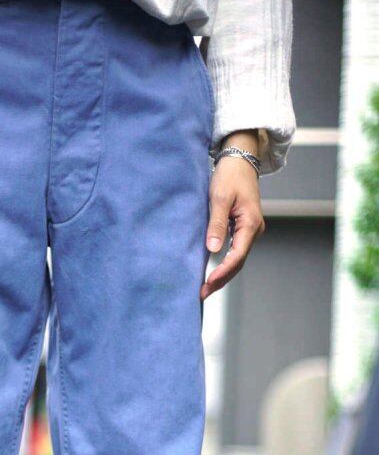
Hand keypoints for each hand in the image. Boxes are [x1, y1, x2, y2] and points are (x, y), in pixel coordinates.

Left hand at [201, 132, 265, 300]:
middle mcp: (253, 231)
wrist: (239, 160)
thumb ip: (216, 224)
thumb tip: (213, 249)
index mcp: (250, 224)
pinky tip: (211, 272)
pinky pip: (234, 252)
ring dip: (222, 274)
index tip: (208, 282)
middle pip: (238, 263)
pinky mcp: (242, 229)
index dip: (222, 271)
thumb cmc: (230, 176)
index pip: (237, 255)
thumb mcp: (219, 198)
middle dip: (221, 279)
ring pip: (237, 260)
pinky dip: (223, 264)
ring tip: (205, 289)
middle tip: (202, 294)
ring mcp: (249, 231)